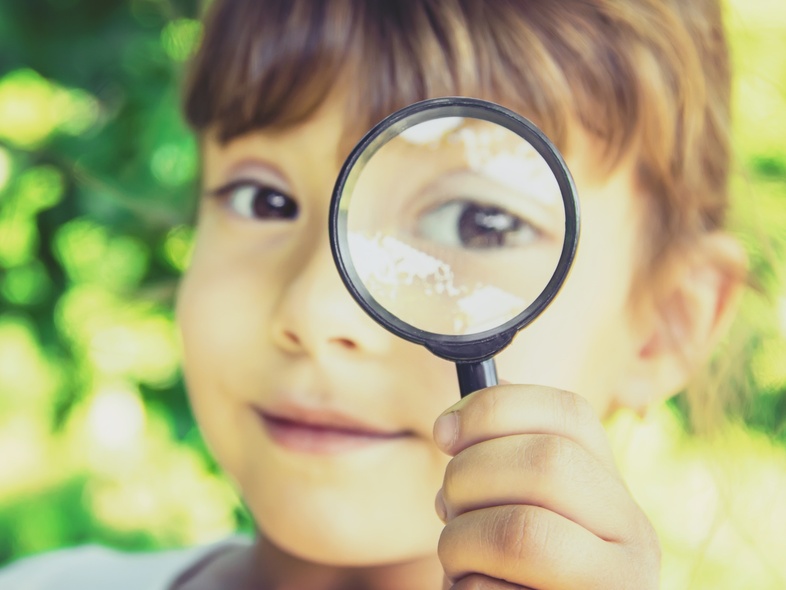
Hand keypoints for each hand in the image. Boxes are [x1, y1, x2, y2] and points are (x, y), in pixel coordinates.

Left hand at [433, 384, 659, 589]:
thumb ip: (501, 466)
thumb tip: (452, 424)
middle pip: (546, 463)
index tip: (444, 433)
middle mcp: (634, 536)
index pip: (569, 413)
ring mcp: (619, 588)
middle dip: (468, 477)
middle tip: (447, 507)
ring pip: (522, 532)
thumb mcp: (517, 511)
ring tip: (458, 559)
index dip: (494, 409)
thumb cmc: (514, 578)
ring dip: (460, 542)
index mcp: (612, 490)